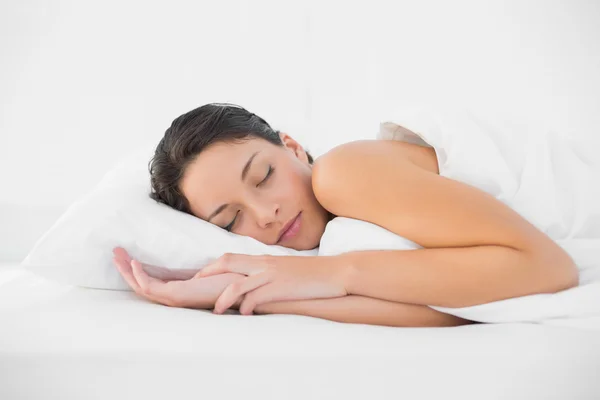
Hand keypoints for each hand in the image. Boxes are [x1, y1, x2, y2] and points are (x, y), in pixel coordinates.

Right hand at [112, 247, 244, 308]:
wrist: (246, 286)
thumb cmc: (234, 278)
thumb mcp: (211, 271)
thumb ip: (199, 272)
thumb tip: (194, 267)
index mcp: (181, 291)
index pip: (151, 282)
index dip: (136, 269)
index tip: (126, 254)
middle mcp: (175, 297)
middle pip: (141, 285)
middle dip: (125, 269)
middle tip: (113, 252)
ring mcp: (175, 298)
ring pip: (142, 287)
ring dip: (127, 271)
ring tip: (116, 255)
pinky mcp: (178, 296)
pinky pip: (152, 287)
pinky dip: (141, 276)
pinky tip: (134, 263)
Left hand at [195, 253, 347, 315]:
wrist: (335, 272)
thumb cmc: (312, 273)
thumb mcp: (285, 269)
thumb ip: (268, 273)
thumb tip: (254, 283)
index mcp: (264, 259)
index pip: (231, 257)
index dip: (212, 266)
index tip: (200, 276)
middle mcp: (264, 264)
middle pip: (227, 263)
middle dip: (207, 274)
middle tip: (193, 286)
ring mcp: (271, 275)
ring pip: (236, 283)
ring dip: (222, 298)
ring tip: (215, 310)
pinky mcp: (280, 288)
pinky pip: (255, 298)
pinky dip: (245, 308)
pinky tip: (244, 315)